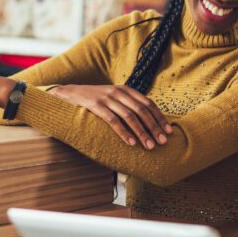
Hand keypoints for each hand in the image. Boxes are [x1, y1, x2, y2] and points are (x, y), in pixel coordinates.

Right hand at [48, 84, 172, 148]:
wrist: (69, 94)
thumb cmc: (95, 100)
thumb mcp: (113, 98)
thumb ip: (128, 105)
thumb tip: (148, 122)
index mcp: (126, 90)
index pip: (148, 103)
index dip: (160, 117)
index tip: (169, 131)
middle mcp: (119, 92)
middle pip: (142, 111)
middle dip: (154, 127)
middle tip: (162, 142)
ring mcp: (107, 98)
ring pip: (130, 117)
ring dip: (142, 132)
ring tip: (149, 146)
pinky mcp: (96, 106)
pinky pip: (113, 121)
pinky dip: (124, 133)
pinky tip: (131, 143)